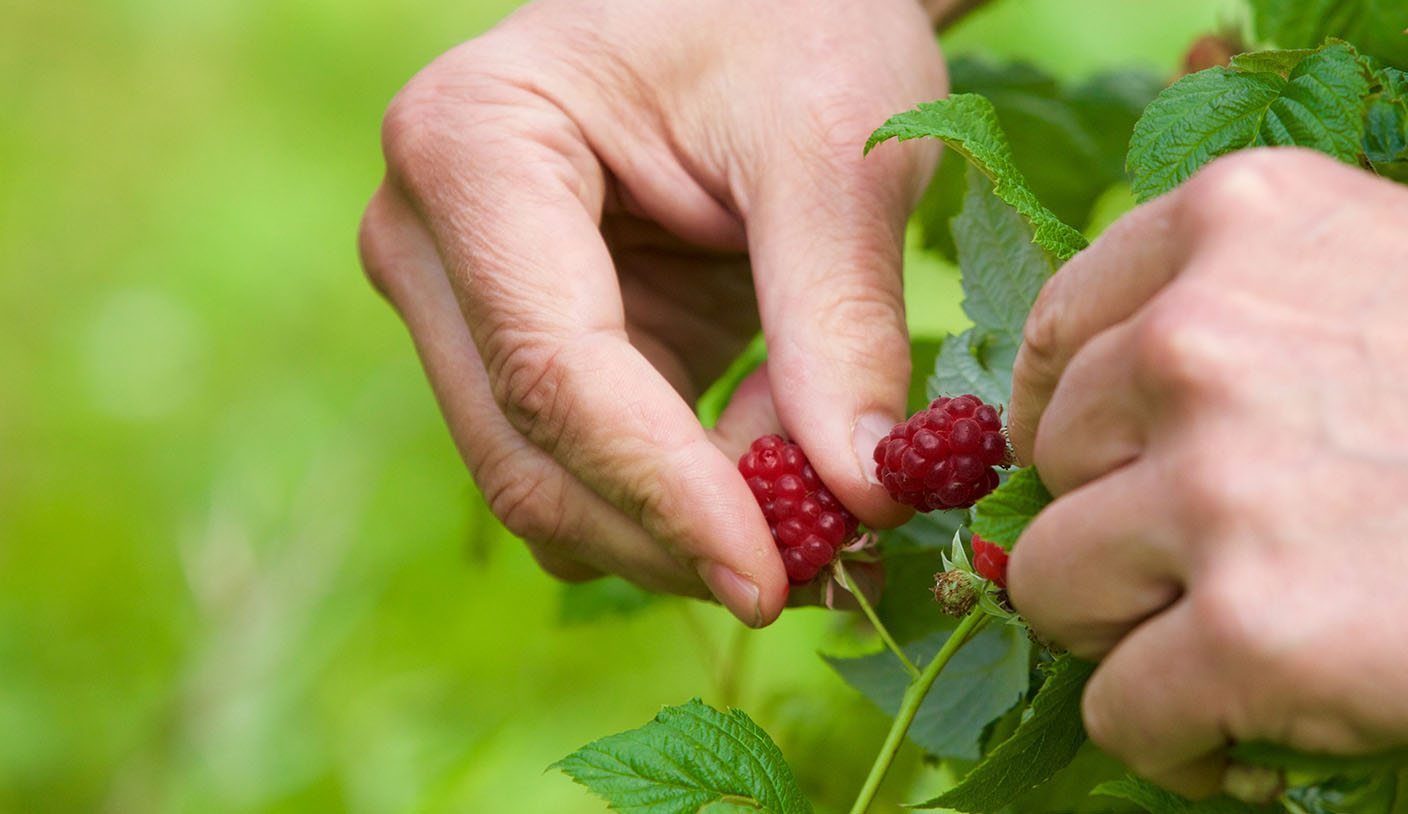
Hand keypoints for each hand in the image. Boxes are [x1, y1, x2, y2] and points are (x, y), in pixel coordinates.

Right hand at [357, 0, 944, 625]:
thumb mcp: (842, 149)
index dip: (665, 494)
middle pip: (526, 450)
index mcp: (473, 144)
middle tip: (817, 579)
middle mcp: (426, 232)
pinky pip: (580, 468)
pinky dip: (677, 504)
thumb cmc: (799, 22)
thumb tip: (855, 500)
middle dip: (669, 536)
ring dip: (675, 533)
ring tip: (817, 518)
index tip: (775, 576)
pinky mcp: (514, 345)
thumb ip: (840, 322)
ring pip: (542, 483)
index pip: (555, 370)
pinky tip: (775, 488)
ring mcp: (458, 298)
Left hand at [1005, 149, 1407, 793]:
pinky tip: (1245, 732)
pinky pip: (1122, 708)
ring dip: (1127, 636)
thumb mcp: (1399, 266)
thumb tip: (1141, 414)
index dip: (1075, 425)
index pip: (1062, 335)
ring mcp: (1213, 483)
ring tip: (1228, 657)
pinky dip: (1169, 737)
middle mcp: (1196, 337)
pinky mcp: (1247, 629)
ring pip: (1056, 590)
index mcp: (1234, 225)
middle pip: (1053, 468)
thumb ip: (1255, 312)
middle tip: (1207, 579)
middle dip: (1114, 531)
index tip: (1113, 479)